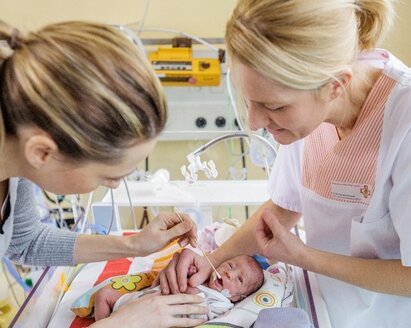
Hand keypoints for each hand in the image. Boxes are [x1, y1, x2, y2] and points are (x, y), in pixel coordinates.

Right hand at [92, 292, 207, 327]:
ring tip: (205, 317)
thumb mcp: (141, 300)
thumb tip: (161, 294)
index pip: (178, 295)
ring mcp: (162, 316)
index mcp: (158, 297)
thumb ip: (153, 297)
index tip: (198, 296)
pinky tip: (193, 325)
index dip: (190, 295)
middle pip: (184, 303)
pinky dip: (187, 325)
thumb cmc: (127, 313)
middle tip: (207, 306)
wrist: (120, 323)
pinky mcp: (161, 325)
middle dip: (197, 305)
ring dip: (196, 316)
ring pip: (184, 315)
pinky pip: (178, 325)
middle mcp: (162, 305)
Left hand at [135, 212, 196, 255]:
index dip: (191, 227)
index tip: (194, 237)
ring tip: (183, 245)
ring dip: (187, 236)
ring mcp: (169, 225)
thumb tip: (190, 224)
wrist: (136, 248)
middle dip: (190, 232)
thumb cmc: (146, 242)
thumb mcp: (163, 237)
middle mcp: (169, 219)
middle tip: (193, 243)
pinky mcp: (169, 231)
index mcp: (166, 217)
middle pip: (186, 222)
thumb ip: (177, 230)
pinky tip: (181, 244)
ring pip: (184, 228)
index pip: (185, 218)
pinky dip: (183, 238)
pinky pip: (180, 233)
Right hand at [153, 249, 211, 293]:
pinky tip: (156, 290)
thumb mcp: (206, 273)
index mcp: (187, 254)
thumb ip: (199, 277)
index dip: (181, 278)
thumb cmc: (205, 271)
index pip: (181, 266)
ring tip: (168, 293)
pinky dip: (158, 283)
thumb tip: (190, 283)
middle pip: (170, 269)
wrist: (203, 271)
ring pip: (164, 273)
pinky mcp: (166, 270)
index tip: (183, 289)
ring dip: (165, 284)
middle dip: (173, 282)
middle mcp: (177, 256)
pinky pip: (160, 276)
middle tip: (177, 293)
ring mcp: (170, 263)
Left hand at [255, 209, 305, 264]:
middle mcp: (267, 250)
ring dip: (271, 226)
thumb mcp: (280, 232)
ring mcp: (273, 249)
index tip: (265, 214)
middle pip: (263, 233)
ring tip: (274, 219)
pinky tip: (279, 226)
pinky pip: (274, 237)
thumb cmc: (292, 248)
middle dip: (266, 224)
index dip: (261, 222)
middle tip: (269, 215)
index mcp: (264, 248)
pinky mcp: (280, 248)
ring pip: (269, 234)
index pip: (258, 232)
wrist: (305, 257)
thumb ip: (271, 221)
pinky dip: (275, 230)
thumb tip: (265, 212)